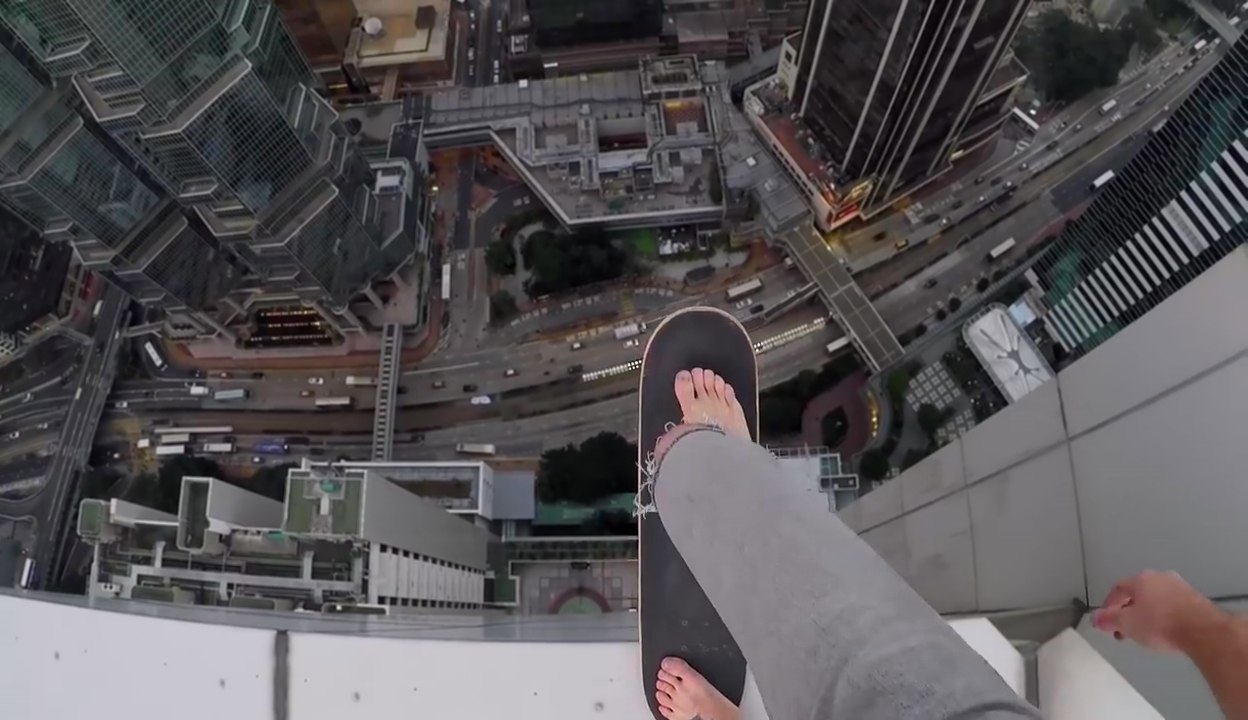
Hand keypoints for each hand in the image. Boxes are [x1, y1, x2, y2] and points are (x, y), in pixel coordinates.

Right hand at [1092, 571, 1223, 652]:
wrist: (1203, 631)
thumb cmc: (1160, 624)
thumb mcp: (1127, 624)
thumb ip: (1109, 620)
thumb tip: (1095, 618)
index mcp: (1141, 578)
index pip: (1117, 589)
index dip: (1109, 606)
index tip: (1107, 622)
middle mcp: (1161, 577)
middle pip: (1137, 593)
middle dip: (1128, 612)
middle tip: (1125, 630)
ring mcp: (1180, 587)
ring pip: (1156, 599)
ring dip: (1147, 614)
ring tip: (1146, 633)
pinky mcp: (1196, 599)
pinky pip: (1173, 606)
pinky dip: (1165, 616)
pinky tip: (1166, 631)